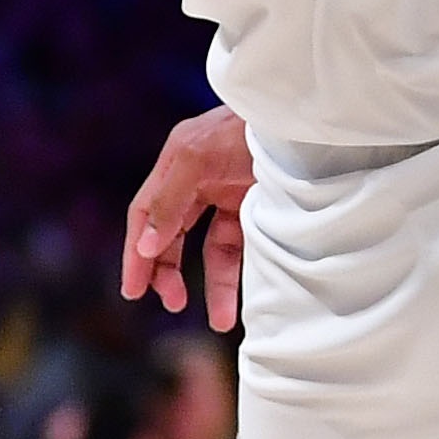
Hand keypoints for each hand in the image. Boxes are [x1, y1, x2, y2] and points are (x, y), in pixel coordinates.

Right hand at [121, 109, 253, 327]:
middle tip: (171, 303)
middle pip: (172, 236)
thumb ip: (169, 201)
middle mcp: (199, 182)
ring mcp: (231, 196)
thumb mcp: (196, 157)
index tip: (133, 290)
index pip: (145, 215)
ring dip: (212, 285)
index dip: (136, 253)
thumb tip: (145, 247)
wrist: (305, 119)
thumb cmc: (245, 126)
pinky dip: (239, 274)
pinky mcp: (261, 208)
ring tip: (218, 320)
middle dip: (167, 272)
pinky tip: (238, 298)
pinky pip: (244, 248)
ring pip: (212, 250)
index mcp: (176, 165)